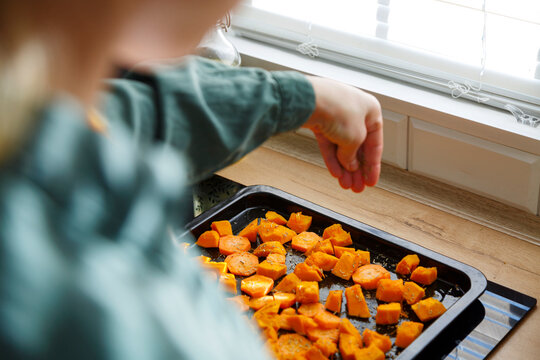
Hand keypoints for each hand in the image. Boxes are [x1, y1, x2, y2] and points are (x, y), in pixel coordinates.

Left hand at [303, 76, 382, 192]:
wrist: (309, 100)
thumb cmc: (338, 110)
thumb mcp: (355, 139)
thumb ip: (353, 155)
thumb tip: (350, 165)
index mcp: (371, 111)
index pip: (375, 143)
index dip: (373, 165)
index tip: (371, 181)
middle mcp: (355, 112)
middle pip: (358, 146)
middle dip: (358, 169)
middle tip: (357, 187)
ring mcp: (336, 116)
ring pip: (342, 147)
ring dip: (345, 167)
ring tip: (346, 185)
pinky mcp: (320, 121)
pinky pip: (329, 144)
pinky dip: (332, 159)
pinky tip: (336, 174)